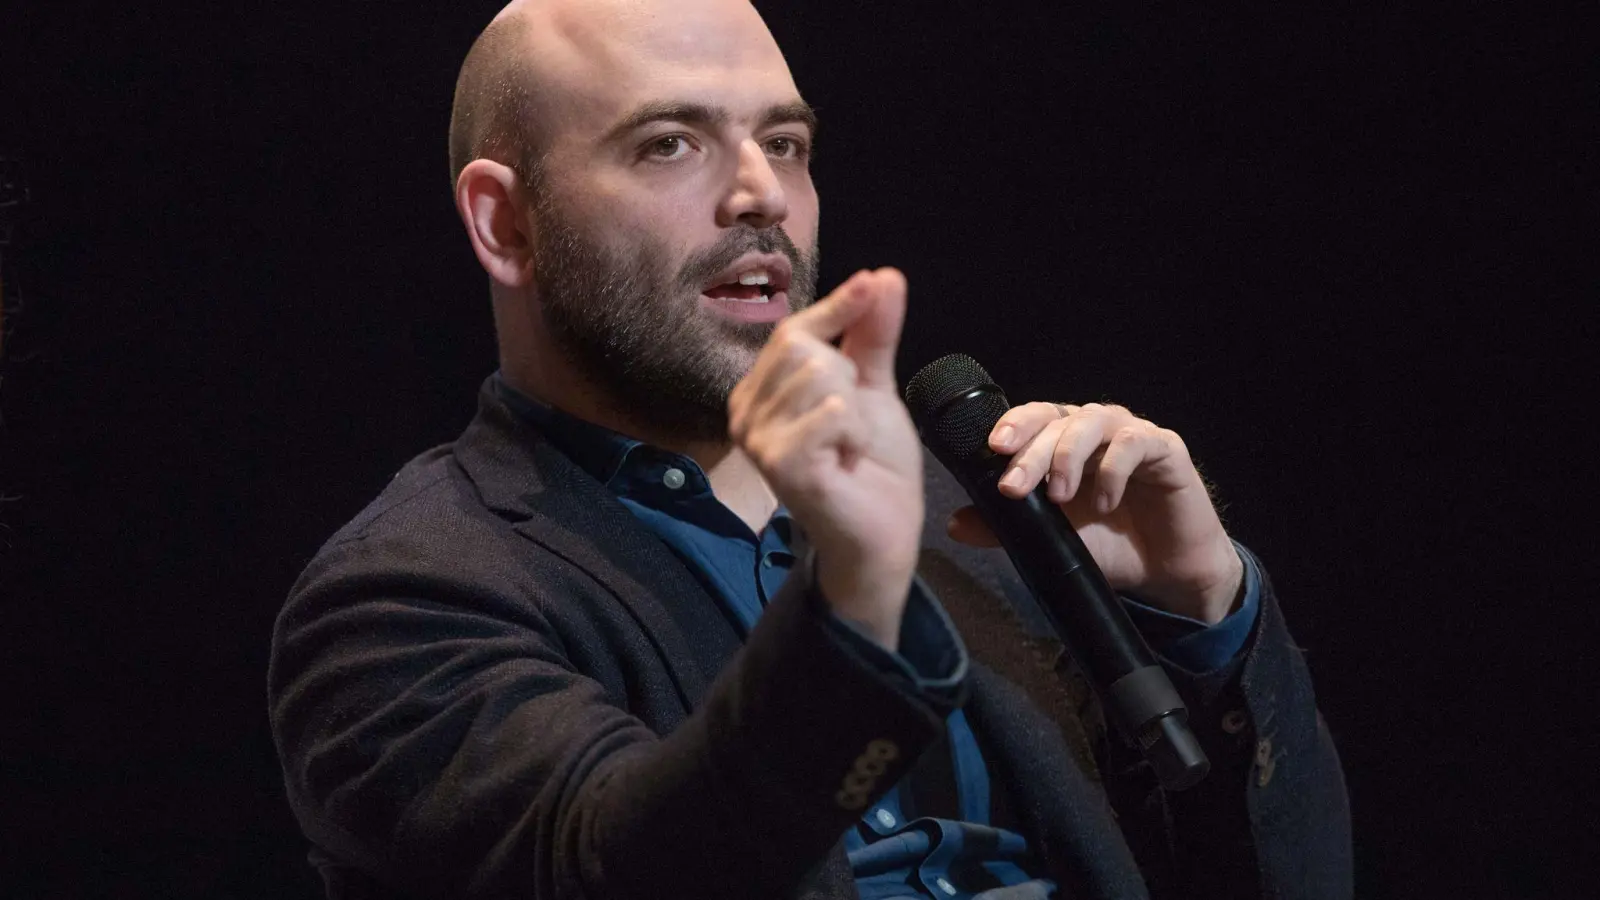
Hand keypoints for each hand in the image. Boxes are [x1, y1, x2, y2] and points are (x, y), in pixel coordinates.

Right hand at [728, 269, 923, 649]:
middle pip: (805, 347)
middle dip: (849, 379)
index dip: (837, 306)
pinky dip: (854, 433)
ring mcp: (757, 440)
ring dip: (855, 412)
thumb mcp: (874, 387)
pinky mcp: (780, 464)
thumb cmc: (871, 464)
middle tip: (851, 424)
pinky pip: (830, 412)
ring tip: (848, 446)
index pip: (793, 330)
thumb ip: (872, 334)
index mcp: (760, 390)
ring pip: (821, 377)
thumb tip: (882, 275)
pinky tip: (846, 461)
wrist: (883, 532)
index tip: (874, 283)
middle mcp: (745, 412)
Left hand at [946, 402, 1243, 623]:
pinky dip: (1114, 468)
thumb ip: (1005, 529)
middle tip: (1012, 488)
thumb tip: (954, 524)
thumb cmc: (1108, 545)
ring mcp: (1129, 434)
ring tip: (1059, 495)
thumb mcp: (1049, 541)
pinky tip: (1105, 500)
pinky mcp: (1165, 448)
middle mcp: (1094, 430)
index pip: (1033, 419)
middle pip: (1056, 422)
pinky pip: (1135, 441)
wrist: (1165, 573)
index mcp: (1063, 441)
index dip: (1013, 426)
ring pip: (1092, 421)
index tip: (992, 448)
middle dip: (1030, 453)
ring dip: (1068, 455)